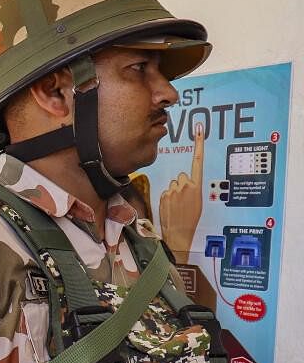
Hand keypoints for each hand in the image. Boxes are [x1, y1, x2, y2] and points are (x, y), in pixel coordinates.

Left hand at [159, 122, 205, 263]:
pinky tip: (171, 207)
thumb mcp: (198, 201)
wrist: (180, 232)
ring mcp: (173, 190)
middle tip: (184, 199)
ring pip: (173, 184)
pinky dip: (168, 197)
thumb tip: (185, 181)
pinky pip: (166, 191)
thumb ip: (192, 188)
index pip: (198, 162)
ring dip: (174, 191)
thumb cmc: (191, 218)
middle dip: (182, 185)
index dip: (199, 145)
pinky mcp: (163, 194)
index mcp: (197, 186)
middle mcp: (185, 185)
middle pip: (181, 176)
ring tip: (178, 205)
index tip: (199, 129)